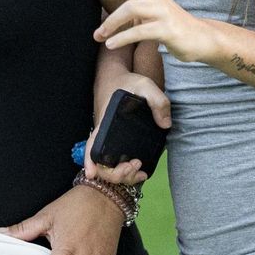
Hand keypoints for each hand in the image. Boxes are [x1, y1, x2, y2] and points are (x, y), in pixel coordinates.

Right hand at [84, 72, 169, 187]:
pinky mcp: (119, 143)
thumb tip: (165, 124)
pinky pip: (118, 163)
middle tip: (135, 165)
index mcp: (106, 123)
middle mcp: (105, 135)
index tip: (92, 173)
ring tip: (139, 171)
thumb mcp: (145, 85)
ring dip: (123, 176)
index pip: (91, 144)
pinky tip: (140, 172)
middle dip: (116, 173)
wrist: (119, 78)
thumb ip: (157, 101)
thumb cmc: (128, 82)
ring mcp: (111, 141)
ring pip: (110, 167)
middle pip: (101, 163)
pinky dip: (127, 173)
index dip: (89, 160)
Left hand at [94, 0, 218, 64]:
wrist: (200, 40)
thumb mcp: (147, 15)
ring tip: (99, 35)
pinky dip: (122, 38)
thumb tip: (100, 33)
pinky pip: (140, 31)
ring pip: (132, 8)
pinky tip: (110, 44)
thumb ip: (126, 20)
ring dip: (112, 23)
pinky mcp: (166, 30)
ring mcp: (163, 11)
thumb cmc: (167, 26)